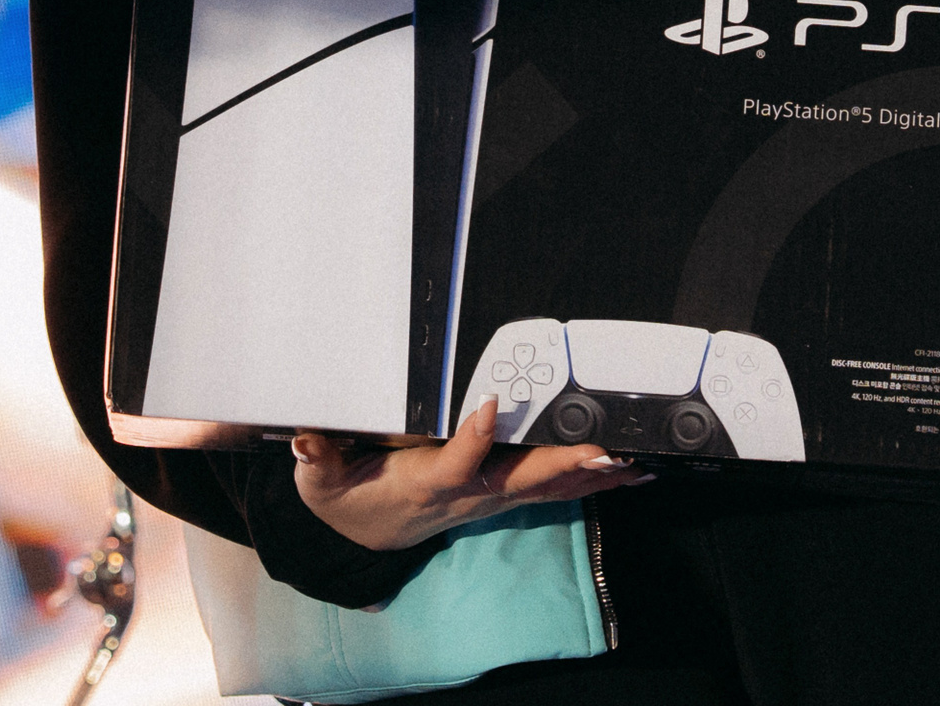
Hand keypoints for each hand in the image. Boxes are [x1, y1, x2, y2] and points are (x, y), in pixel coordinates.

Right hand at [290, 396, 649, 551]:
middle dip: (562, 465)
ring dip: (592, 476)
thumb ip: (316, 456)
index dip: (472, 441)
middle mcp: (467, 496)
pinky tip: (631, 472)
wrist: (362, 534)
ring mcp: (490, 500)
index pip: (452, 465)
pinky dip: (593, 481)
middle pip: (519, 482)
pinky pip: (554, 491)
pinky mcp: (503, 497)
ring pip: (547, 489)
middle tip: (603, 450)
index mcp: (424, 484)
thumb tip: (304, 435)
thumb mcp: (318, 479)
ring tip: (635, 461)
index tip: (488, 406)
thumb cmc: (344, 496)